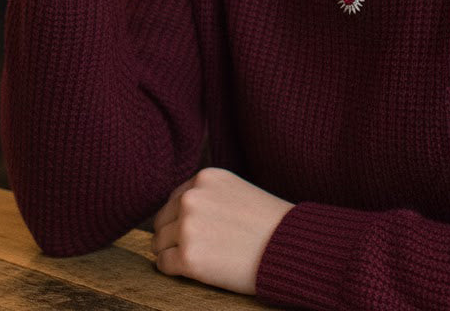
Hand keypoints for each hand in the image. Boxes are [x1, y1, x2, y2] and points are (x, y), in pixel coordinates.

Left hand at [151, 168, 292, 294]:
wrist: (290, 248)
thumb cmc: (268, 223)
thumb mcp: (235, 191)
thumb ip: (207, 195)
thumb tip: (179, 212)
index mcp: (204, 178)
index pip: (175, 199)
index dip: (182, 218)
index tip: (198, 232)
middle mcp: (192, 197)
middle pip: (162, 220)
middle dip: (173, 235)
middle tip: (196, 248)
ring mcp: (188, 227)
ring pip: (159, 242)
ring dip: (173, 252)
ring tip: (200, 258)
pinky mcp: (189, 257)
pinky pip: (163, 264)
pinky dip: (173, 270)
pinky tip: (195, 270)